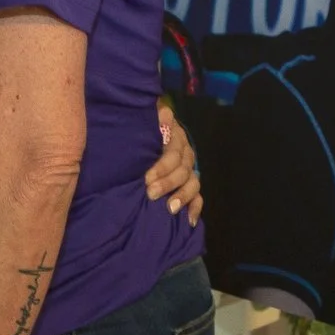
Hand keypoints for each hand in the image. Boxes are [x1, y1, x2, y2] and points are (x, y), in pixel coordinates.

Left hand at [146, 98, 202, 225]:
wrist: (139, 140)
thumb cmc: (137, 132)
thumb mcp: (141, 123)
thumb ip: (152, 119)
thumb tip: (164, 113)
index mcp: (174, 137)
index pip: (174, 152)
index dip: (162, 166)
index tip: (146, 178)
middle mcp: (185, 153)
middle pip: (183, 169)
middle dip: (168, 183)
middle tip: (150, 194)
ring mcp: (189, 170)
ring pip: (192, 183)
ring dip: (182, 196)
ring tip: (169, 209)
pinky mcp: (189, 186)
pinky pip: (198, 197)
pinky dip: (195, 208)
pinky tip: (189, 221)